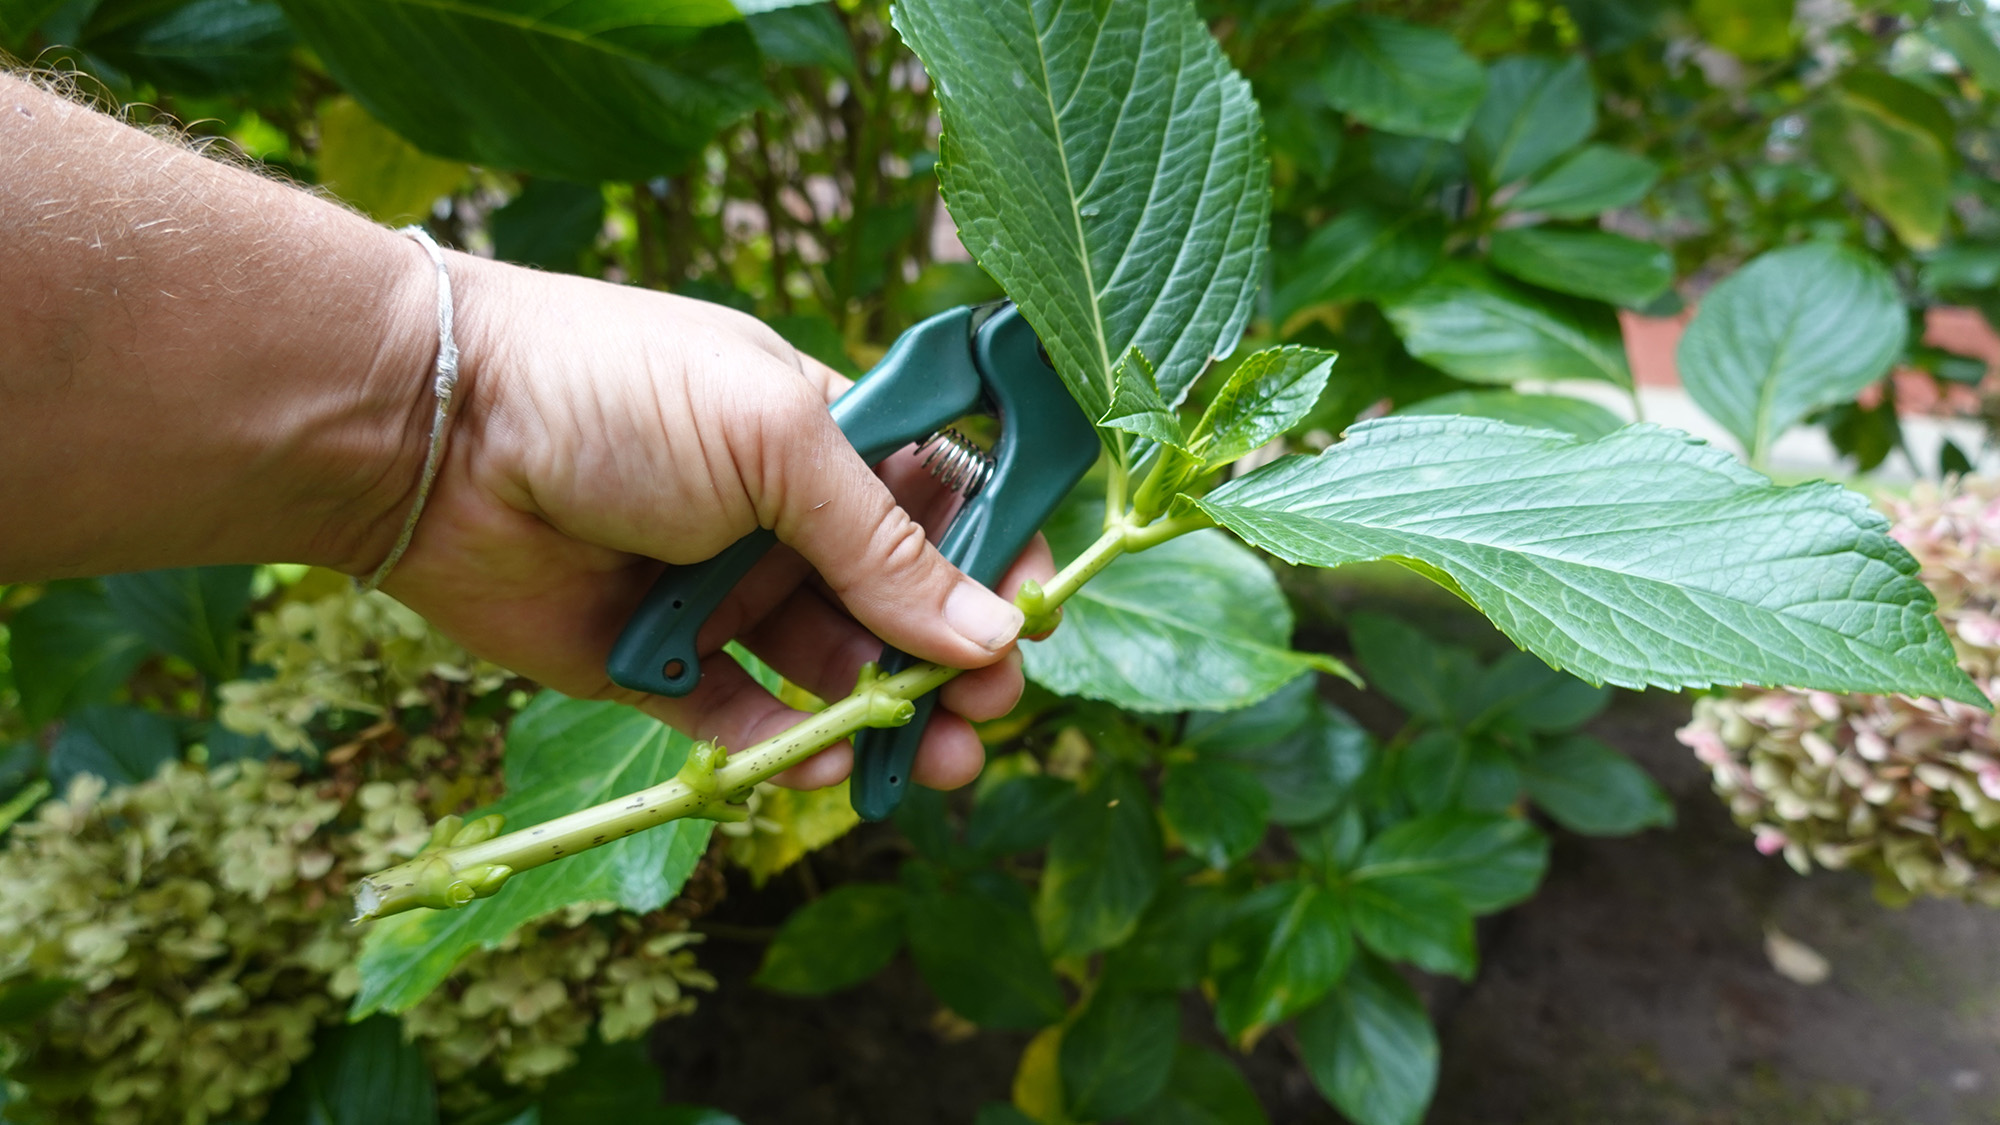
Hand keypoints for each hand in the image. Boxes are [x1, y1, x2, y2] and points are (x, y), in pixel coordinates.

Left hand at [375, 254, 1050, 789]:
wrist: (434, 432)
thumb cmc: (613, 392)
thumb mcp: (776, 439)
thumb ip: (883, 542)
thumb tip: (993, 628)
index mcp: (820, 436)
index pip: (940, 502)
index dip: (993, 558)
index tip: (1037, 615)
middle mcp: (779, 519)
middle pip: (897, 604)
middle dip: (952, 659)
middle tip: (987, 709)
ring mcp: (720, 596)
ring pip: (832, 674)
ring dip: (888, 720)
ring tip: (934, 761)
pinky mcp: (656, 666)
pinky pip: (745, 722)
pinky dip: (792, 748)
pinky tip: (828, 763)